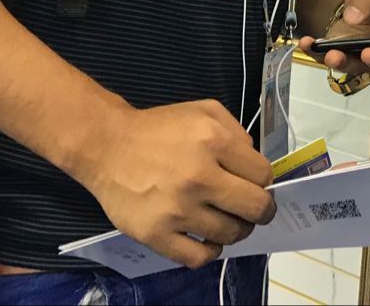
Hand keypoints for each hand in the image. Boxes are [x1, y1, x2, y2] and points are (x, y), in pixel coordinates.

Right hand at [80, 101, 275, 268]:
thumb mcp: (205, 111)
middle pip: (255, 208)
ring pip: (230, 234)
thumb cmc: (159, 128)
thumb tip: (255, 166)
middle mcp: (199, 177)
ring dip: (235, 229)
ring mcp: (177, 209)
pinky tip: (206, 239)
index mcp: (214, 142)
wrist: (106, 145)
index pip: (263, 176)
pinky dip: (209, 252)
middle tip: (252, 209)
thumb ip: (237, 133)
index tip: (254, 185)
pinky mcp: (156, 234)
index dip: (263, 181)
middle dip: (261, 210)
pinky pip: (198, 258)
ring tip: (225, 220)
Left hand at [296, 0, 369, 74]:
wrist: (347, 4)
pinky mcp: (341, 58)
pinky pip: (329, 59)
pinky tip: (307, 42)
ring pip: (358, 68)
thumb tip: (355, 17)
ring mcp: (364, 58)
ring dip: (345, 63)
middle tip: (369, 54)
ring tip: (332, 55)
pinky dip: (316, 53)